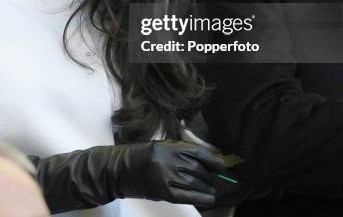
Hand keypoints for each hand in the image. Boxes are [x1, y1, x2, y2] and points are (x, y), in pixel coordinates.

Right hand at [35, 140, 226, 212]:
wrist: (120, 171)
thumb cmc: (142, 156)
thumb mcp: (163, 147)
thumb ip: (184, 151)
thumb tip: (211, 160)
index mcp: (169, 146)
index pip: (200, 153)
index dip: (214, 160)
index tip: (222, 165)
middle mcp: (170, 160)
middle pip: (201, 169)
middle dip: (209, 175)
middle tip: (210, 177)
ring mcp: (168, 177)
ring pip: (200, 182)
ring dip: (207, 186)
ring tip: (205, 186)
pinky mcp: (167, 193)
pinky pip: (194, 196)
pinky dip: (203, 196)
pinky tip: (205, 195)